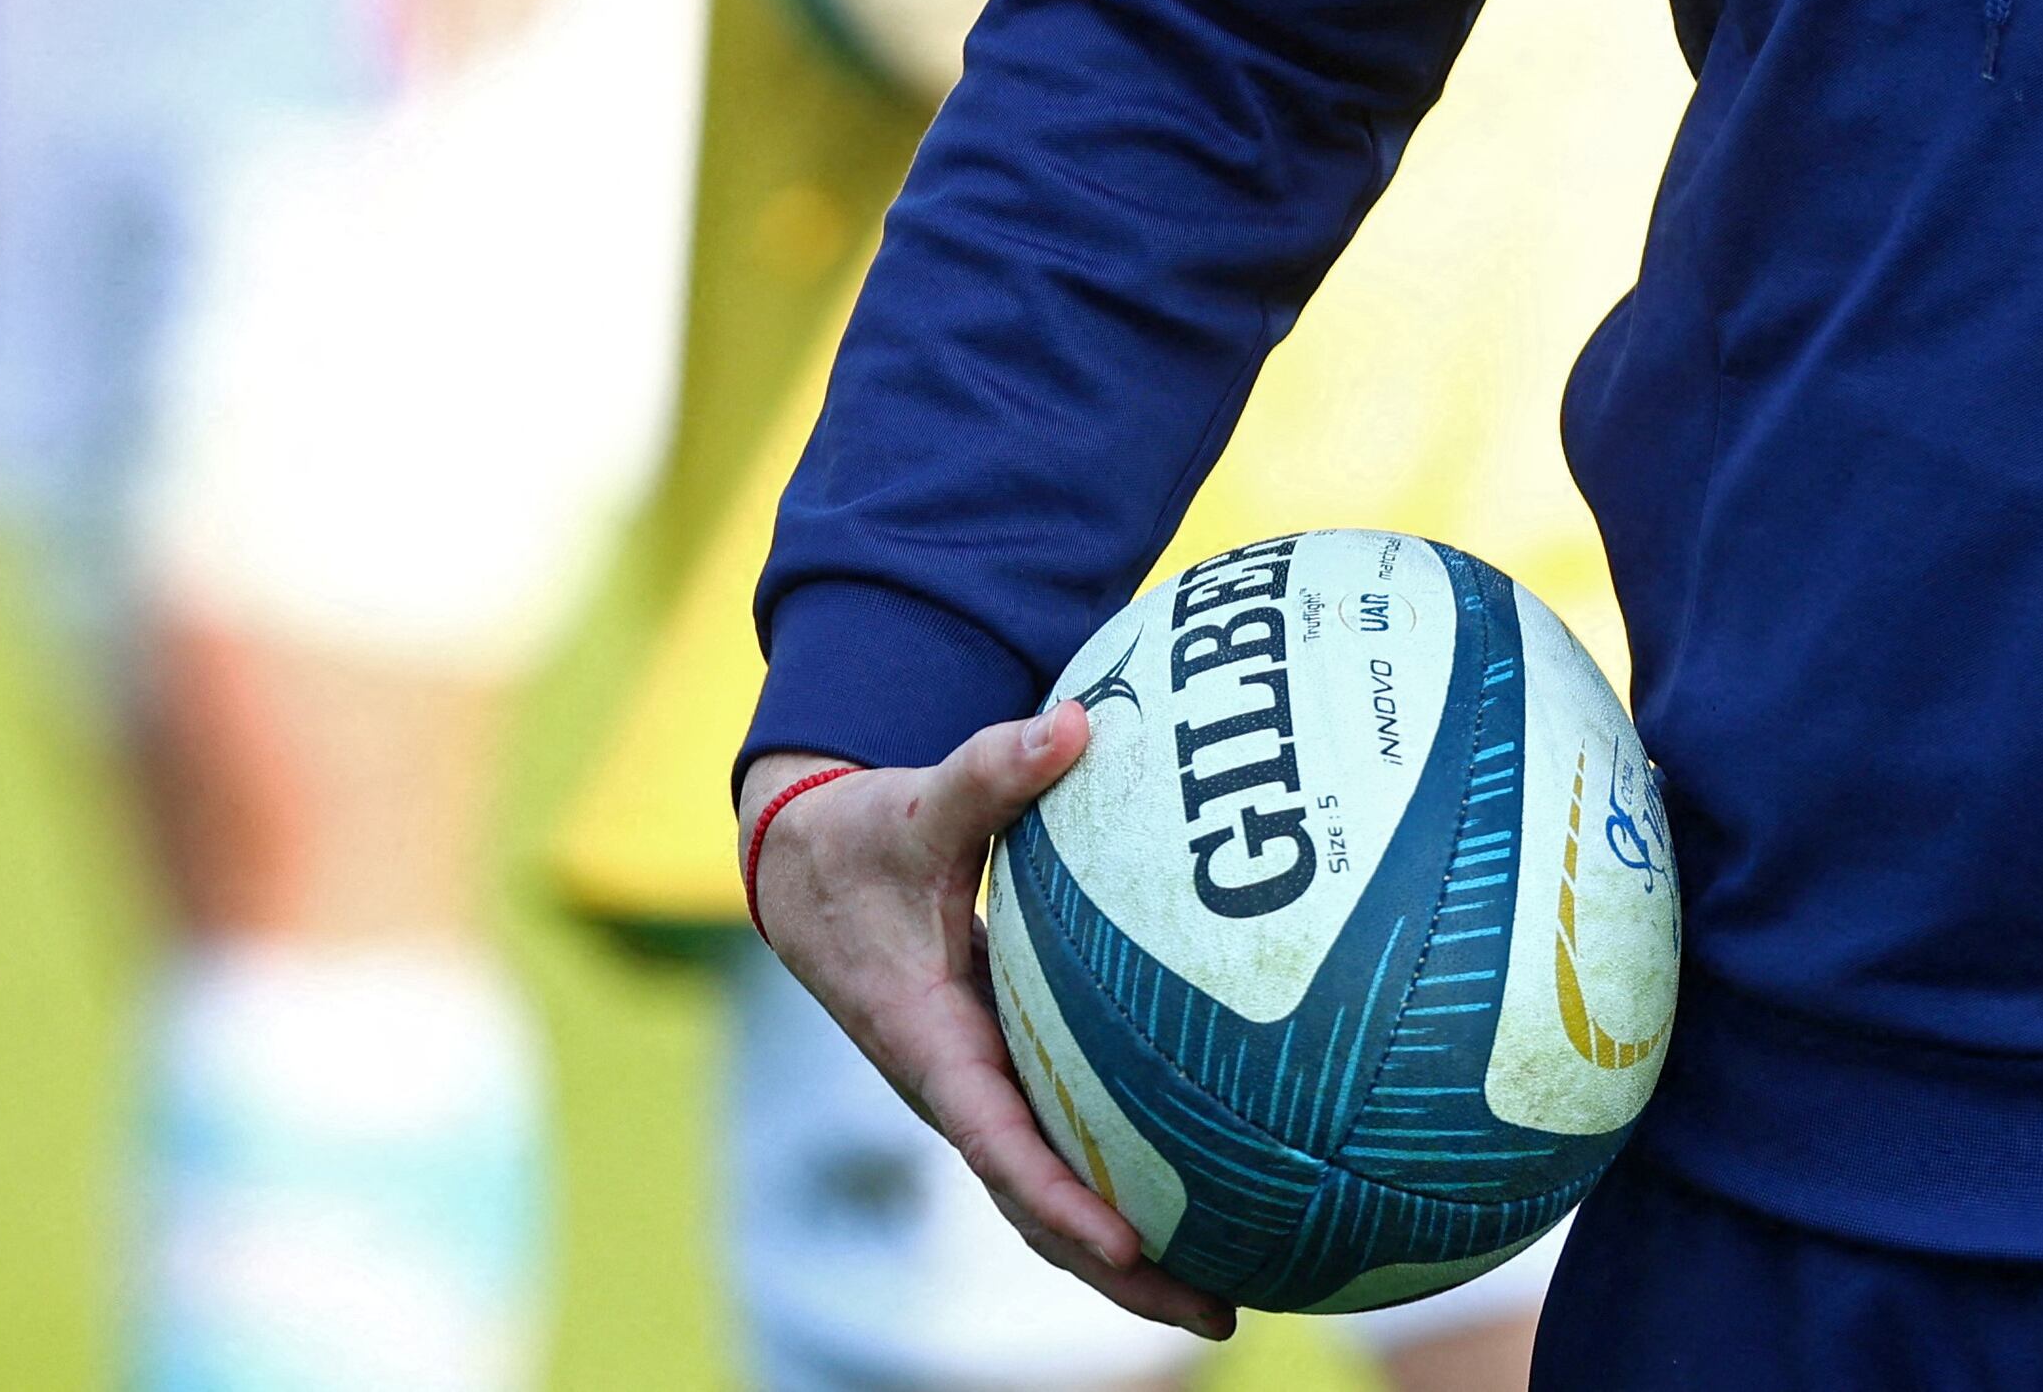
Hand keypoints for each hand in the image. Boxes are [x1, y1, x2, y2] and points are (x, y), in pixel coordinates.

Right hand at [739, 713, 1237, 1343]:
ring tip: (1235, 1300)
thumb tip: (1073, 724)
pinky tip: (1209, 1205)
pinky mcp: (1002, 1077)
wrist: (808, 869)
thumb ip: (991, 769)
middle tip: (1224, 1318)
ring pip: (1054, 1198)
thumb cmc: (867, 838)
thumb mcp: (921, 804)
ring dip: (1132, 1259)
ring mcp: (981, 1092)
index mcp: (933, 1044)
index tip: (1131, 1245)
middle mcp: (959, 1088)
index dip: (1062, 1199)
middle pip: (1040, 1207)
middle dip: (1122, 1274)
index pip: (1000, 1144)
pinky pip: (1066, 1153)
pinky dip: (1127, 1192)